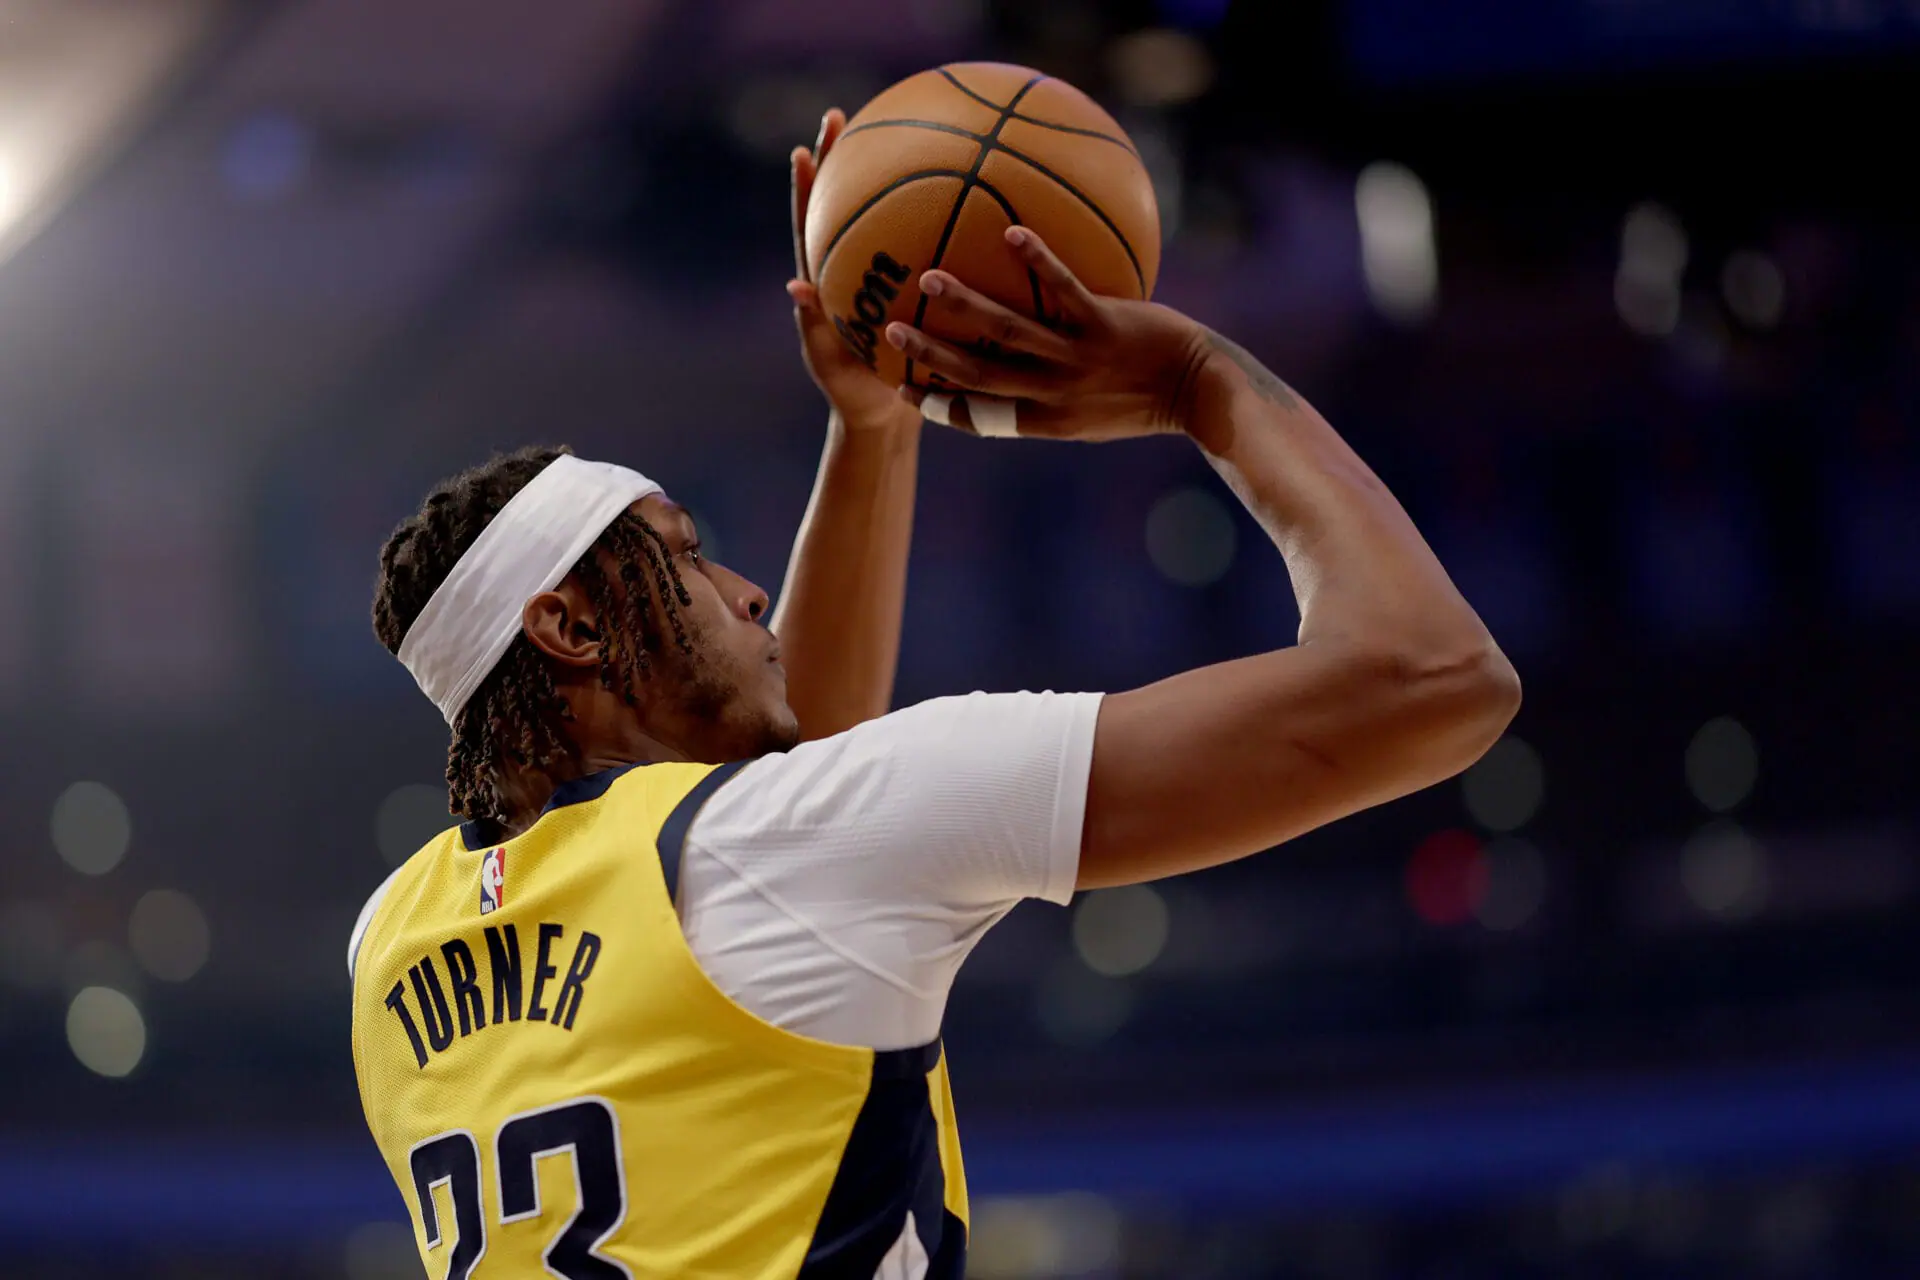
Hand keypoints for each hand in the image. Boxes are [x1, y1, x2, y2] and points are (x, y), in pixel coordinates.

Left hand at [788, 110, 920, 432]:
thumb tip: (794, 286)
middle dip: (842, 158)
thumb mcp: (830, 360)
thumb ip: (814, 324)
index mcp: (827, 282)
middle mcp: (852, 270)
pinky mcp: (910, 289)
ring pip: (885, 218)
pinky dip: (934, 221)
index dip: (807, 189)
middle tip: (843, 115)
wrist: (882, 415)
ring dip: (887, 175)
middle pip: (843, 203)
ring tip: (898, 130)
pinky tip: (963, 196)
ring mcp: (881, 277)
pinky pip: (923, 247)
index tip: (806, 148)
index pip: (811, 225)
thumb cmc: (851, 392)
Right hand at [885, 227, 1210, 441]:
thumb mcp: (1099, 412)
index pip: (979, 417)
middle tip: (888, 331)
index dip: (938, 405)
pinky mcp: (1105, 326)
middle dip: (929, 355)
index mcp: (1046, 419)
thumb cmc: (1151, 399)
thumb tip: (1029, 366)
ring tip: (928, 278)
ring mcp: (1077, 360)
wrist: (1201, 393)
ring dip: (964, 306)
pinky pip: (1063, 289)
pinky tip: (1011, 231)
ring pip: (1009, 332)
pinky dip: (1037, 261)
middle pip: (976, 375)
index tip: (902, 389)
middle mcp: (1054, 393)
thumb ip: (1059, 393)